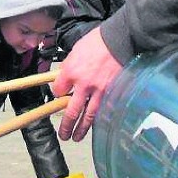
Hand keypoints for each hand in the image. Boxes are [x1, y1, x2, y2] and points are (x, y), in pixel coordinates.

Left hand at [51, 27, 122, 141]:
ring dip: (81, 129)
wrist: (119, 40)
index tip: (60, 94)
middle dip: (66, 126)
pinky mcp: (112, 92)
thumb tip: (64, 76)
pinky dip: (98, 120)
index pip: (58, 90)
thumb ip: (68, 66)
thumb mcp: (76, 50)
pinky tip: (95, 126)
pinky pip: (103, 110)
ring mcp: (98, 90)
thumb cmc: (97, 41)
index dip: (58, 94)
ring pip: (88, 116)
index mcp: (71, 71)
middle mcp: (83, 84)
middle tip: (63, 135)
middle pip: (71, 111)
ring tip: (76, 138)